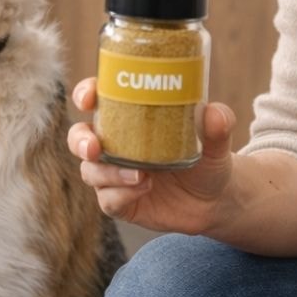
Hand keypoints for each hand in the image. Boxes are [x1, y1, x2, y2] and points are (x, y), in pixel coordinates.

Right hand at [67, 77, 236, 234]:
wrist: (214, 200)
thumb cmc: (206, 159)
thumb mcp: (215, 141)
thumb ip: (217, 125)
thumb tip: (214, 113)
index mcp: (127, 118)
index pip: (95, 99)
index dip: (85, 95)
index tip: (89, 98)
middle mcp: (114, 144)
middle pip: (79, 137)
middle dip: (80, 140)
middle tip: (95, 146)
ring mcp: (114, 174)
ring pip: (90, 171)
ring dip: (108, 173)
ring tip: (140, 175)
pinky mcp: (120, 202)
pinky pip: (108, 200)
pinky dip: (121, 195)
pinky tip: (143, 189)